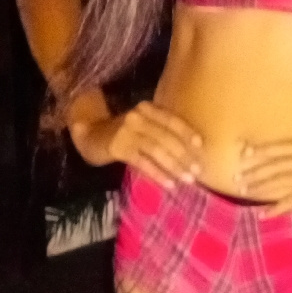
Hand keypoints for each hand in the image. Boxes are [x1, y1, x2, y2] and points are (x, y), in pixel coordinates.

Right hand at [70, 101, 201, 186]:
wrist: (90, 136)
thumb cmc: (124, 134)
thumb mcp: (142, 126)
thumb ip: (161, 131)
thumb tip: (190, 151)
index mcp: (147, 108)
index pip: (172, 119)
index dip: (187, 132)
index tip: (201, 146)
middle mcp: (138, 116)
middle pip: (167, 137)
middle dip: (184, 155)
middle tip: (197, 171)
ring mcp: (127, 131)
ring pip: (157, 150)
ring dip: (175, 166)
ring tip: (188, 180)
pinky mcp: (119, 147)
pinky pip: (144, 162)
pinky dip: (158, 174)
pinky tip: (169, 184)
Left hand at [236, 138, 291, 228]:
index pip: (290, 145)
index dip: (266, 149)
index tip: (246, 152)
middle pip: (281, 160)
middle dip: (256, 167)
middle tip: (236, 175)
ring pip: (283, 178)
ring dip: (260, 186)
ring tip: (243, 192)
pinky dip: (277, 206)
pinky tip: (264, 214)